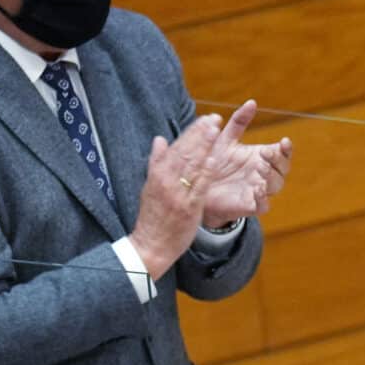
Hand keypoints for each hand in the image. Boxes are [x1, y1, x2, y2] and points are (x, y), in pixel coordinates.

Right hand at [129, 117, 218, 276]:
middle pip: (185, 152)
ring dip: (205, 146)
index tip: (203, 119)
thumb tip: (160, 139)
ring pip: (192, 165)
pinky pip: (198, 187)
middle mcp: (166, 181)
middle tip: (214, 118)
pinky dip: (206, 172)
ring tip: (216, 129)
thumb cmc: (153, 218)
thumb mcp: (149, 187)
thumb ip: (156, 163)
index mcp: (157, 175)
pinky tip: (215, 159)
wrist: (150, 245)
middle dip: (200, 133)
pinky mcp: (188, 207)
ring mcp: (177, 194)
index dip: (191, 132)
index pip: (176, 148)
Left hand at [192, 100, 284, 231]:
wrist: (198, 187)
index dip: (286, 149)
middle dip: (279, 160)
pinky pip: (263, 205)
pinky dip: (263, 198)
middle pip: (284, 168)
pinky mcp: (249, 206)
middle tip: (266, 152)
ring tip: (260, 166)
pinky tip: (258, 188)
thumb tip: (252, 101)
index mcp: (262, 157)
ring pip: (276, 185)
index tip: (284, 141)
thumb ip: (239, 121)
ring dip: (271, 175)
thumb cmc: (214, 161)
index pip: (282, 153)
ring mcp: (258, 190)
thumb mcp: (225, 138)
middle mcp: (264, 174)